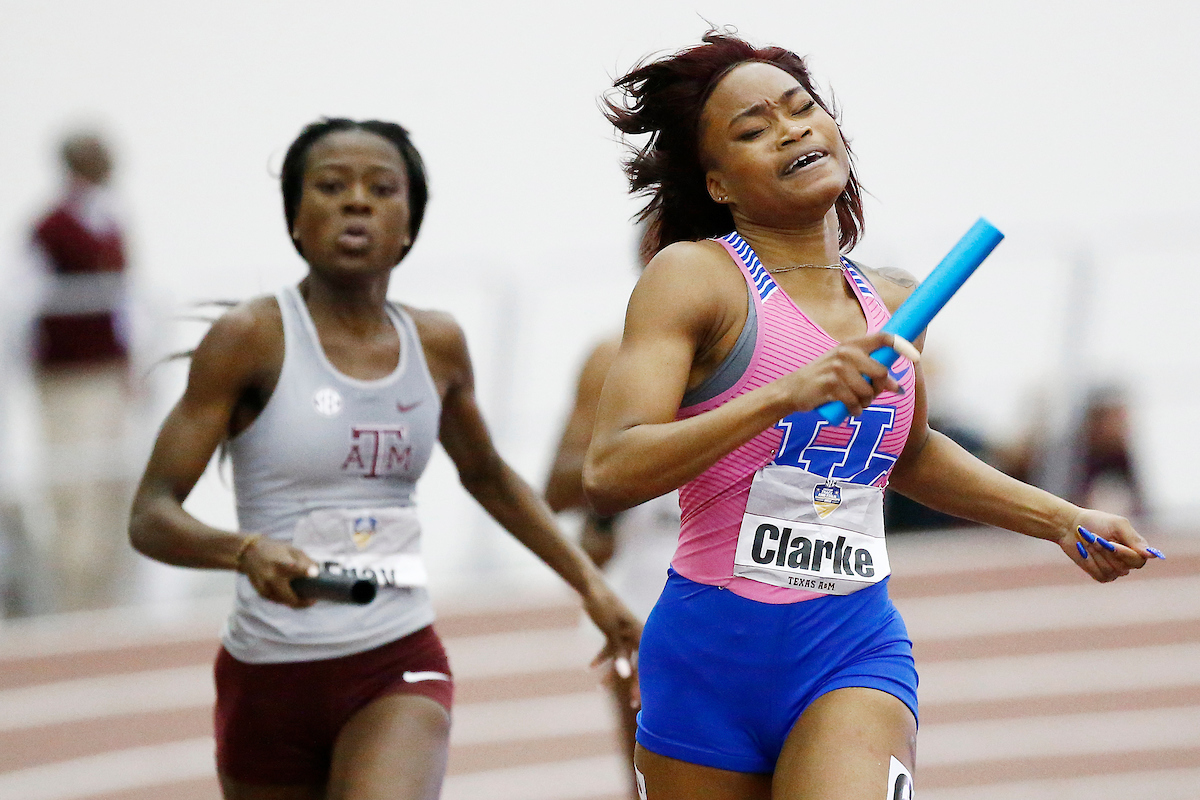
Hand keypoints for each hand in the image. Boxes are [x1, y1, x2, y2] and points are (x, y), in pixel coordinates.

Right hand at [239, 535, 319, 607]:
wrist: (249, 553)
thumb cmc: (276, 550)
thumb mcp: (292, 550)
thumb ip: (305, 561)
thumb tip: (320, 573)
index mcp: (280, 563)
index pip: (294, 568)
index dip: (305, 571)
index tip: (315, 574)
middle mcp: (271, 576)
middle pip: (290, 597)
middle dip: (304, 602)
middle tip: (313, 600)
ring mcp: (265, 587)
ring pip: (285, 602)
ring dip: (296, 601)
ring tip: (305, 597)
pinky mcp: (262, 593)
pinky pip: (278, 600)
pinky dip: (286, 599)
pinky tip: (291, 594)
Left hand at [581, 578, 642, 707]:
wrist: (591, 587)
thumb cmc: (605, 606)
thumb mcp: (611, 631)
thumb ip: (619, 654)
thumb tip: (625, 676)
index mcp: (641, 634)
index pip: (647, 663)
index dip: (645, 682)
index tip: (640, 701)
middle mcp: (636, 635)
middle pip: (638, 664)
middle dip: (634, 684)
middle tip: (634, 705)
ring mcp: (625, 634)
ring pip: (622, 659)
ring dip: (612, 673)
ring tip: (601, 688)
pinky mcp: (613, 632)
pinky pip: (611, 649)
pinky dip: (601, 659)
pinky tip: (590, 668)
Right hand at [777, 332, 903, 417]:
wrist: (793, 389)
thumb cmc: (824, 378)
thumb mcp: (844, 365)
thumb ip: (867, 368)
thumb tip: (895, 384)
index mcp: (851, 344)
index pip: (883, 338)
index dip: (902, 345)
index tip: (915, 357)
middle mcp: (846, 352)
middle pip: (881, 372)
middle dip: (882, 388)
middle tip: (873, 394)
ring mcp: (838, 369)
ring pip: (868, 391)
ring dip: (865, 403)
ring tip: (855, 402)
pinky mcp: (831, 386)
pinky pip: (855, 403)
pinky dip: (855, 411)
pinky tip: (849, 410)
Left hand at [1060, 509, 1161, 582]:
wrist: (1071, 526)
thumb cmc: (1096, 522)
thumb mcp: (1117, 525)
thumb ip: (1134, 539)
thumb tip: (1152, 555)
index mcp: (1136, 549)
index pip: (1139, 560)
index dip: (1124, 553)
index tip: (1110, 543)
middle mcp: (1128, 562)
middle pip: (1124, 567)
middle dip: (1106, 551)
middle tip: (1094, 537)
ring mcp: (1115, 570)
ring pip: (1111, 571)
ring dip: (1097, 555)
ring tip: (1089, 541)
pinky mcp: (1101, 575)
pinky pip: (1100, 574)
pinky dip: (1090, 562)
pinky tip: (1085, 552)